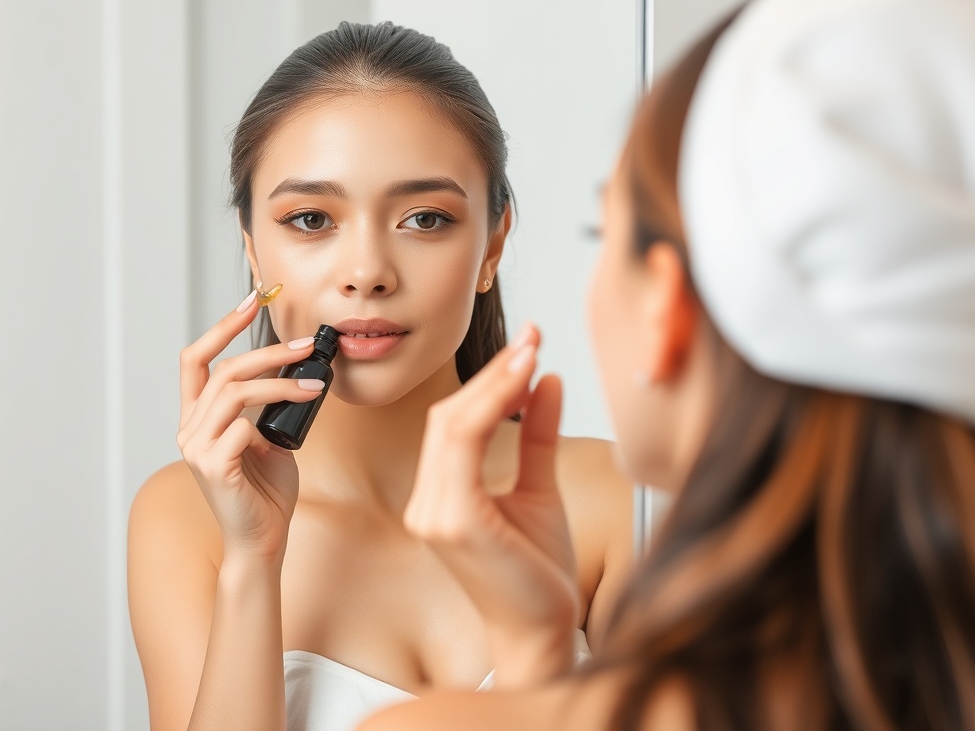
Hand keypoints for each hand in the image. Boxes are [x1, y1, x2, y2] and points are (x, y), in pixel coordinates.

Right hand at [176, 290, 323, 565]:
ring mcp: (196, 449)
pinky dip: (268, 420)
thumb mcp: (269, 440)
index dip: (221, 327)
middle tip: (306, 345)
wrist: (263, 539)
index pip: (196, 361)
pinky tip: (290, 429)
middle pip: (223, 371)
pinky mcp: (212, 468)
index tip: (251, 301)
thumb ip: (267, 411)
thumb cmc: (266, 492)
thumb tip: (296, 377)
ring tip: (317, 385)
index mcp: (199, 419)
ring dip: (280, 383)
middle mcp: (190, 430)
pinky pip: (239, 428)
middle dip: (268, 352)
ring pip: (234, 393)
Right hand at [404, 323, 579, 685]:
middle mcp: (428, 505)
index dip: (487, 379)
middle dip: (491, 374)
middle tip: (531, 339)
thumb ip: (537, 435)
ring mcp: (434, 515)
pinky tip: (523, 385)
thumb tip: (546, 379)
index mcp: (441, 498)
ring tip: (530, 353)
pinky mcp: (454, 524)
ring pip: (452, 427)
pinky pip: (463, 451)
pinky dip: (491, 410)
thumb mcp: (539, 490)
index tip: (526, 345)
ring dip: (492, 384)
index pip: (453, 423)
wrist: (544, 634)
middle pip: (448, 418)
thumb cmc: (537, 573)